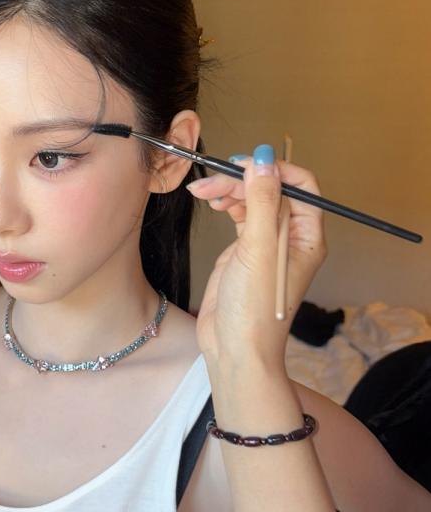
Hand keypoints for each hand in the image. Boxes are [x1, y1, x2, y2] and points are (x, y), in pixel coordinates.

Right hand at [192, 147, 325, 374]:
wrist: (234, 349)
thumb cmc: (254, 310)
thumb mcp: (259, 250)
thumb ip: (262, 203)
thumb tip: (264, 163)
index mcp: (307, 237)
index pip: (301, 186)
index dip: (275, 170)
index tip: (246, 165)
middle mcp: (290, 238)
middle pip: (272, 190)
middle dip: (244, 180)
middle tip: (213, 180)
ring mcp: (267, 245)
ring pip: (253, 201)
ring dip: (231, 190)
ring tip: (204, 191)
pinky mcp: (244, 252)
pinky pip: (239, 216)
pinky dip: (226, 204)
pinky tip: (211, 202)